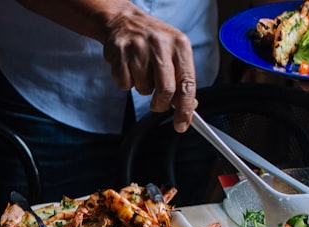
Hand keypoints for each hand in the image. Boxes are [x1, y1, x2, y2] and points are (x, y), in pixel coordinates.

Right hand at [99, 7, 197, 131]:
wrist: (124, 21)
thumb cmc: (152, 40)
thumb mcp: (174, 52)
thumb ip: (182, 78)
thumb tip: (189, 106)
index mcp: (180, 44)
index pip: (187, 83)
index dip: (185, 108)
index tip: (182, 123)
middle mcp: (160, 44)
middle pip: (165, 90)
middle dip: (161, 104)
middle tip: (157, 104)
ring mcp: (138, 48)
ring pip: (143, 89)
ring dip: (142, 88)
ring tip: (141, 70)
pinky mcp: (119, 53)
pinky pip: (124, 84)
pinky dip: (127, 82)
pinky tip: (129, 67)